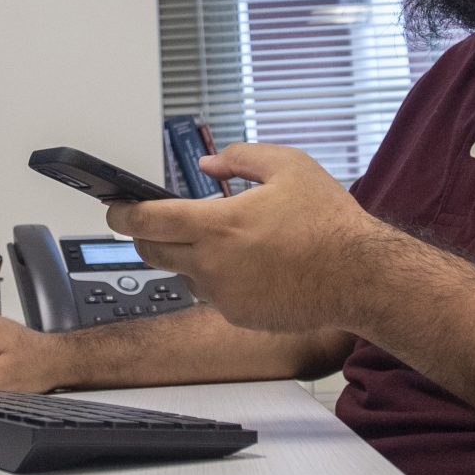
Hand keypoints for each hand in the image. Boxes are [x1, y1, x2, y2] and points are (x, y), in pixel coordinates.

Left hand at [105, 143, 384, 337]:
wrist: (360, 276)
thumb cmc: (328, 222)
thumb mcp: (288, 166)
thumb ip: (240, 158)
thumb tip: (209, 162)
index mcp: (216, 225)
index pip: (146, 221)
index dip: (121, 213)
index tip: (114, 208)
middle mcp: (211, 264)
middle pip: (151, 252)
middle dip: (145, 235)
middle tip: (159, 221)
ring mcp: (223, 295)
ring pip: (183, 274)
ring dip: (188, 257)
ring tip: (225, 240)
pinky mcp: (238, 315)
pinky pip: (214, 294)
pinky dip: (220, 278)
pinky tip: (252, 265)